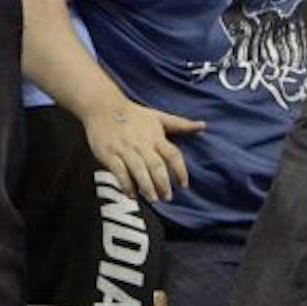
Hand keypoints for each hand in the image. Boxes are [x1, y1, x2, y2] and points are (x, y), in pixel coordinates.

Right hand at [83, 99, 205, 202]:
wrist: (103, 107)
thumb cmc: (134, 114)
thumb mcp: (158, 116)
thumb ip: (180, 124)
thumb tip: (203, 126)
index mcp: (156, 136)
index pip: (173, 155)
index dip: (180, 170)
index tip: (184, 184)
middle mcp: (142, 144)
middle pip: (156, 166)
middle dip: (163, 183)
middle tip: (168, 197)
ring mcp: (125, 150)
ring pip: (139, 171)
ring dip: (147, 187)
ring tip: (153, 199)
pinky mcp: (109, 155)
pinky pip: (119, 172)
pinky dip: (126, 184)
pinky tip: (132, 194)